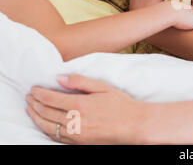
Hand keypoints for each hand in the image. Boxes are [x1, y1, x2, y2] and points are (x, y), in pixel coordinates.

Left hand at [26, 75, 145, 143]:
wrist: (134, 125)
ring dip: (36, 118)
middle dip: (35, 104)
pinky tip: (44, 124)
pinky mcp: (79, 143)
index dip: (39, 93)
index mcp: (80, 105)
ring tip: (30, 110)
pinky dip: (46, 130)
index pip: (51, 98)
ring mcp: (76, 135)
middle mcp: (75, 121)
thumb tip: (60, 78)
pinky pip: (57, 137)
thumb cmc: (121, 105)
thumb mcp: (103, 87)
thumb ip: (80, 81)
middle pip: (46, 113)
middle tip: (28, 97)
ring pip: (48, 127)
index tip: (33, 89)